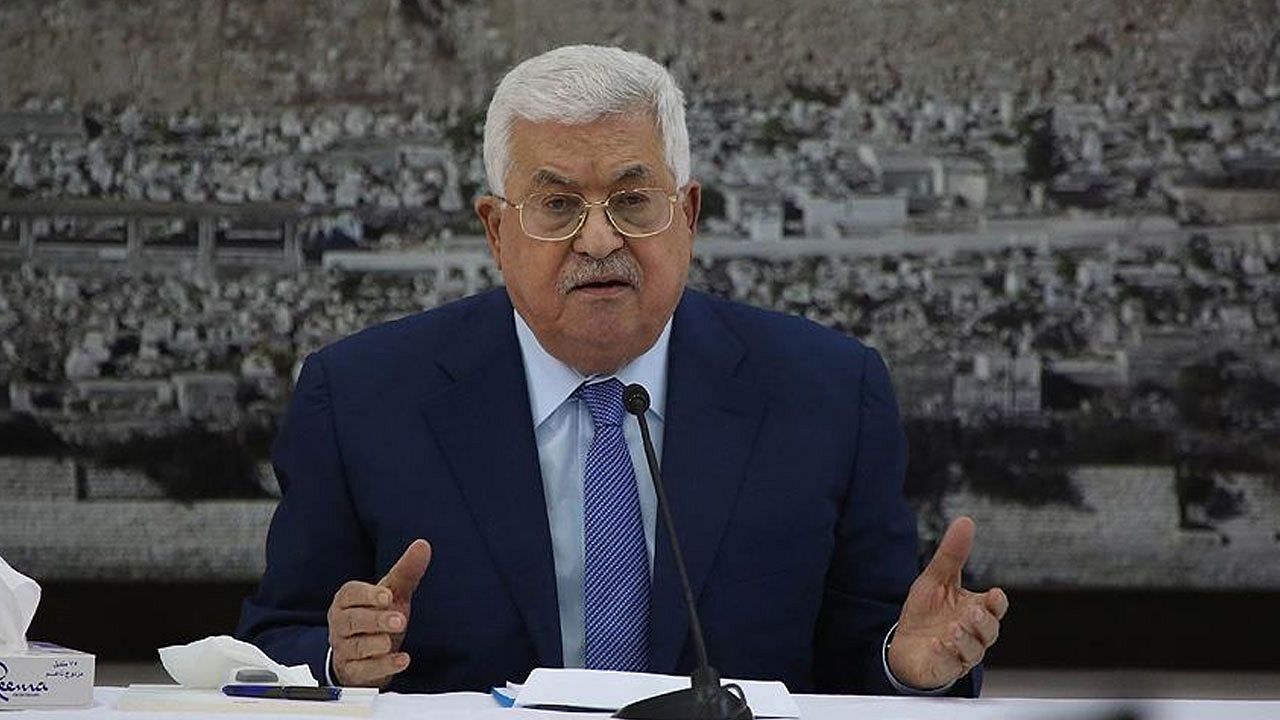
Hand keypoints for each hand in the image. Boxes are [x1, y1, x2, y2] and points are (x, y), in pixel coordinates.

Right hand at [328, 539, 431, 687]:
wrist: (366, 655)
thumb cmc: (377, 617)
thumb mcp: (393, 594)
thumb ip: (406, 571)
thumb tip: (423, 545)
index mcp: (347, 600)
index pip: (351, 593)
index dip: (368, 594)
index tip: (387, 596)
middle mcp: (341, 624)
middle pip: (353, 620)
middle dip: (375, 619)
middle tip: (400, 620)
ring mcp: (344, 649)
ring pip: (355, 647)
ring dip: (375, 644)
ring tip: (391, 642)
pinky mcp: (352, 671)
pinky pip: (363, 671)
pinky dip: (382, 667)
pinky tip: (402, 660)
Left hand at [887, 517, 1007, 689]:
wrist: (905, 645)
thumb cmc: (927, 613)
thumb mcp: (935, 580)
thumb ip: (952, 555)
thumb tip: (965, 522)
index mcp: (975, 610)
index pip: (995, 607)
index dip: (997, 603)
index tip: (994, 595)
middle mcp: (973, 633)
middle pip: (990, 630)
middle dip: (983, 622)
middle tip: (972, 614)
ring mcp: (960, 653)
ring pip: (973, 650)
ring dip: (964, 639)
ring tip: (952, 629)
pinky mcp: (944, 668)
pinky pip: (949, 665)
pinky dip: (944, 656)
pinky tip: (936, 646)